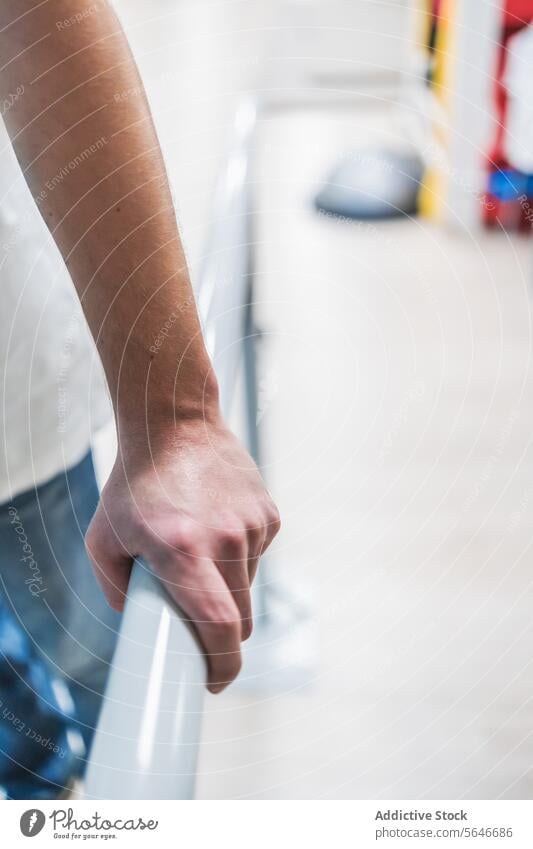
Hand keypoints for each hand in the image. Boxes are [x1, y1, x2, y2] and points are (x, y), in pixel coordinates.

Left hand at [85, 418, 280, 692]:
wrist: (175, 424)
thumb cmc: (134, 482)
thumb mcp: (104, 538)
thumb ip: (116, 589)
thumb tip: (140, 623)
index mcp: (183, 550)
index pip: (220, 626)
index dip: (224, 665)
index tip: (216, 682)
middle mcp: (224, 540)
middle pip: (240, 618)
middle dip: (223, 635)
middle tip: (199, 627)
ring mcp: (251, 525)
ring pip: (247, 586)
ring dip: (226, 587)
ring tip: (198, 550)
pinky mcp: (268, 514)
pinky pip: (256, 556)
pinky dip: (238, 557)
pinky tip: (216, 526)